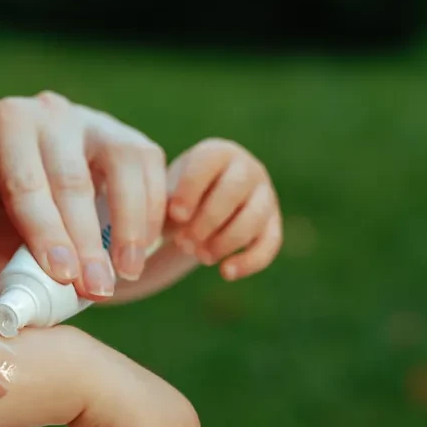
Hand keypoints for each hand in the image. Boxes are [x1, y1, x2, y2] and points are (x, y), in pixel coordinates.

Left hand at [0, 91, 168, 298]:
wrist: (15, 191)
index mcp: (7, 126)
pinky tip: (141, 249)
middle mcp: (50, 112)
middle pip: (73, 179)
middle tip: (98, 288)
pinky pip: (150, 166)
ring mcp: (94, 119)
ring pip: (123, 163)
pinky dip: (150, 211)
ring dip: (129, 225)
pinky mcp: (127, 135)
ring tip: (127, 272)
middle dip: (87, 242)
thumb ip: (17, 257)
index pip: (26, 185)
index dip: (47, 233)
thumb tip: (51, 293)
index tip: (65, 275)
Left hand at [167, 138, 282, 280]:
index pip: (207, 165)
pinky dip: (250, 261)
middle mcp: (246, 169)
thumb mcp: (166, 194)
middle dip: (206, 222)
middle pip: (233, 191)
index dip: (190, 191)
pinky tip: (226, 273)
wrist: (200, 206)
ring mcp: (264, 196)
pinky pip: (270, 244)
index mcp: (216, 153)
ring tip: (200, 256)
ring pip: (253, 218)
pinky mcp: (273, 224)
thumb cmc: (178, 198)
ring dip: (225, 242)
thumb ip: (160, 206)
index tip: (176, 215)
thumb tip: (153, 230)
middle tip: (183, 243)